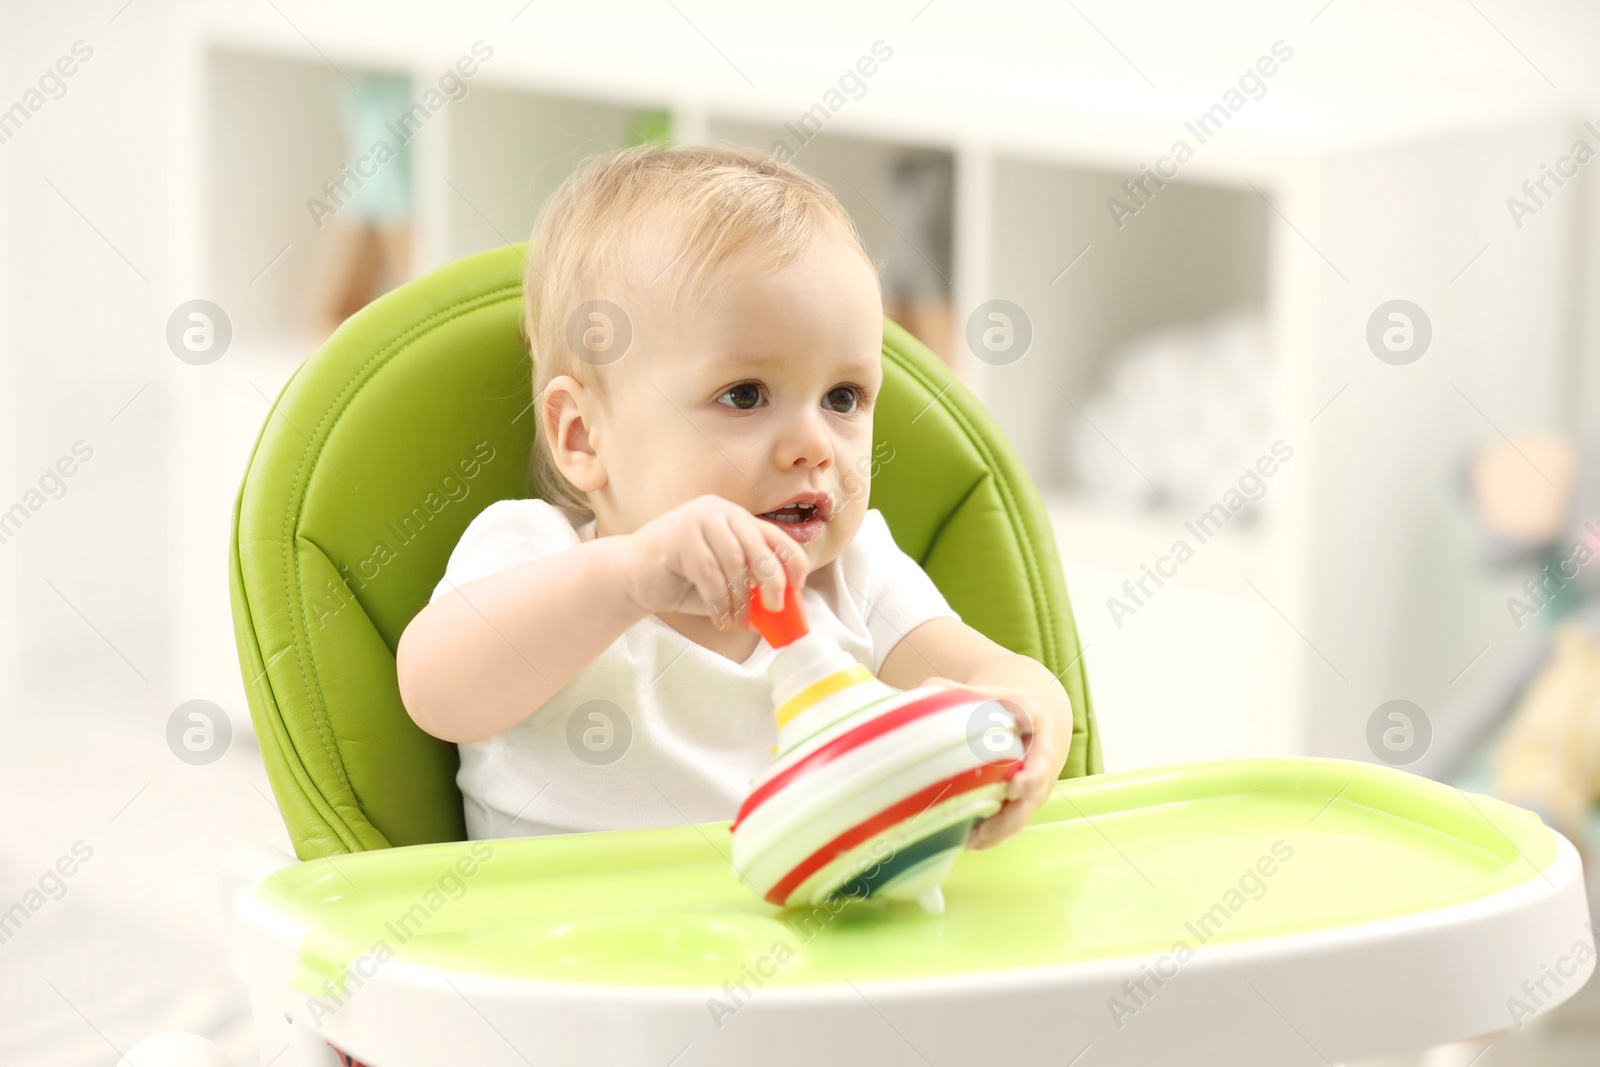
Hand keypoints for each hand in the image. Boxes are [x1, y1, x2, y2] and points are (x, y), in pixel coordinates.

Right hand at [619, 494, 809, 631]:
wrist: (631, 576)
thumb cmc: (680, 579)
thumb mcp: (724, 580)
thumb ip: (749, 585)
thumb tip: (783, 607)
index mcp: (735, 517)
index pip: (776, 536)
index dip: (793, 563)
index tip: (796, 590)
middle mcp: (720, 511)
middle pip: (759, 548)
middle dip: (771, 582)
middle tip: (773, 608)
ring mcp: (697, 519)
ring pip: (734, 563)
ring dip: (739, 599)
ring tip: (736, 620)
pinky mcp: (679, 536)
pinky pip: (710, 574)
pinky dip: (719, 602)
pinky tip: (719, 617)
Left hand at [922, 675, 1066, 850]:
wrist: (1026, 731)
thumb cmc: (998, 712)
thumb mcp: (981, 697)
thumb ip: (953, 693)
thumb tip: (922, 693)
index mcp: (1030, 715)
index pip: (1033, 712)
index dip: (1029, 718)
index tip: (1025, 721)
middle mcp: (1041, 751)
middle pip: (1041, 768)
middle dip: (1029, 781)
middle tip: (1012, 790)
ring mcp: (1038, 781)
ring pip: (1028, 805)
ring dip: (1006, 823)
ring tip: (976, 837)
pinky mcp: (1027, 804)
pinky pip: (1015, 822)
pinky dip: (995, 835)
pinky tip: (969, 841)